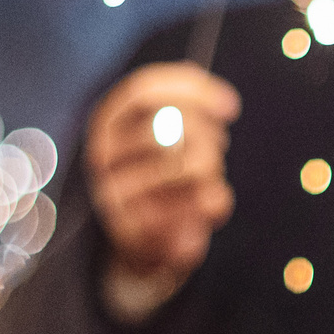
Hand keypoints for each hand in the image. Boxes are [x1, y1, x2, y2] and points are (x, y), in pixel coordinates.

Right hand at [86, 62, 240, 286]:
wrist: (140, 243)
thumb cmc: (160, 177)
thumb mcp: (167, 134)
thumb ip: (184, 106)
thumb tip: (214, 91)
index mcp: (107, 122)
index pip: (144, 90)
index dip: (192, 90)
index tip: (231, 107)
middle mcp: (102, 154)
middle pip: (176, 124)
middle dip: (210, 135)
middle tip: (216, 148)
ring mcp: (115, 194)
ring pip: (195, 163)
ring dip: (214, 169)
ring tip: (205, 179)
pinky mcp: (141, 230)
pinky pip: (203, 202)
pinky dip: (217, 200)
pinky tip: (207, 204)